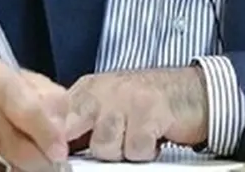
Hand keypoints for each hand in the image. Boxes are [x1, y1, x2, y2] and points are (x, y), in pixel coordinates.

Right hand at [0, 61, 69, 171]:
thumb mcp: (23, 79)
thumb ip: (51, 99)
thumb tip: (62, 132)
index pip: (29, 111)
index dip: (48, 135)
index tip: (60, 151)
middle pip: (21, 150)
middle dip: (43, 159)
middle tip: (50, 157)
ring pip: (9, 170)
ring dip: (25, 168)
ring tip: (27, 156)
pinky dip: (7, 171)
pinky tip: (5, 162)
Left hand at [65, 67, 208, 161]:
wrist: (190, 91)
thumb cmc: (145, 103)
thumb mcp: (106, 104)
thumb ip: (81, 120)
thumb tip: (54, 146)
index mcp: (88, 89)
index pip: (55, 116)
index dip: (55, 140)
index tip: (60, 156)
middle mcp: (103, 91)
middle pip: (73, 130)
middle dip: (85, 146)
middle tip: (106, 147)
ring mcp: (126, 99)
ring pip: (105, 146)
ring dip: (122, 151)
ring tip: (133, 138)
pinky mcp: (150, 111)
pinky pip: (136, 149)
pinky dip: (145, 151)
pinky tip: (152, 138)